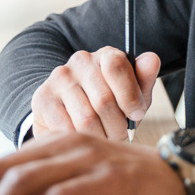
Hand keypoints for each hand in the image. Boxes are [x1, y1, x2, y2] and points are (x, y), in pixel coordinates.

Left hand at [0, 131, 185, 194]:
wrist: (174, 182)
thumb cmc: (121, 187)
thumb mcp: (72, 188)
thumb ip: (36, 192)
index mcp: (56, 143)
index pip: (1, 161)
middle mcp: (68, 144)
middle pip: (6, 168)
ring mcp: (87, 158)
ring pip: (27, 180)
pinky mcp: (107, 178)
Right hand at [31, 49, 160, 141]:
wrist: (75, 113)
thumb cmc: (112, 105)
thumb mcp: (134, 94)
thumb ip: (144, 79)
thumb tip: (152, 59)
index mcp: (107, 55)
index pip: (117, 66)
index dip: (130, 96)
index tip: (137, 115)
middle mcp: (81, 61)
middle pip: (104, 99)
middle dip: (117, 126)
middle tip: (120, 136)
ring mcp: (60, 78)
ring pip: (86, 118)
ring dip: (99, 136)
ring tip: (104, 139)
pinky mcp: (43, 98)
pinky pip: (65, 127)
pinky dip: (79, 139)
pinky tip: (84, 138)